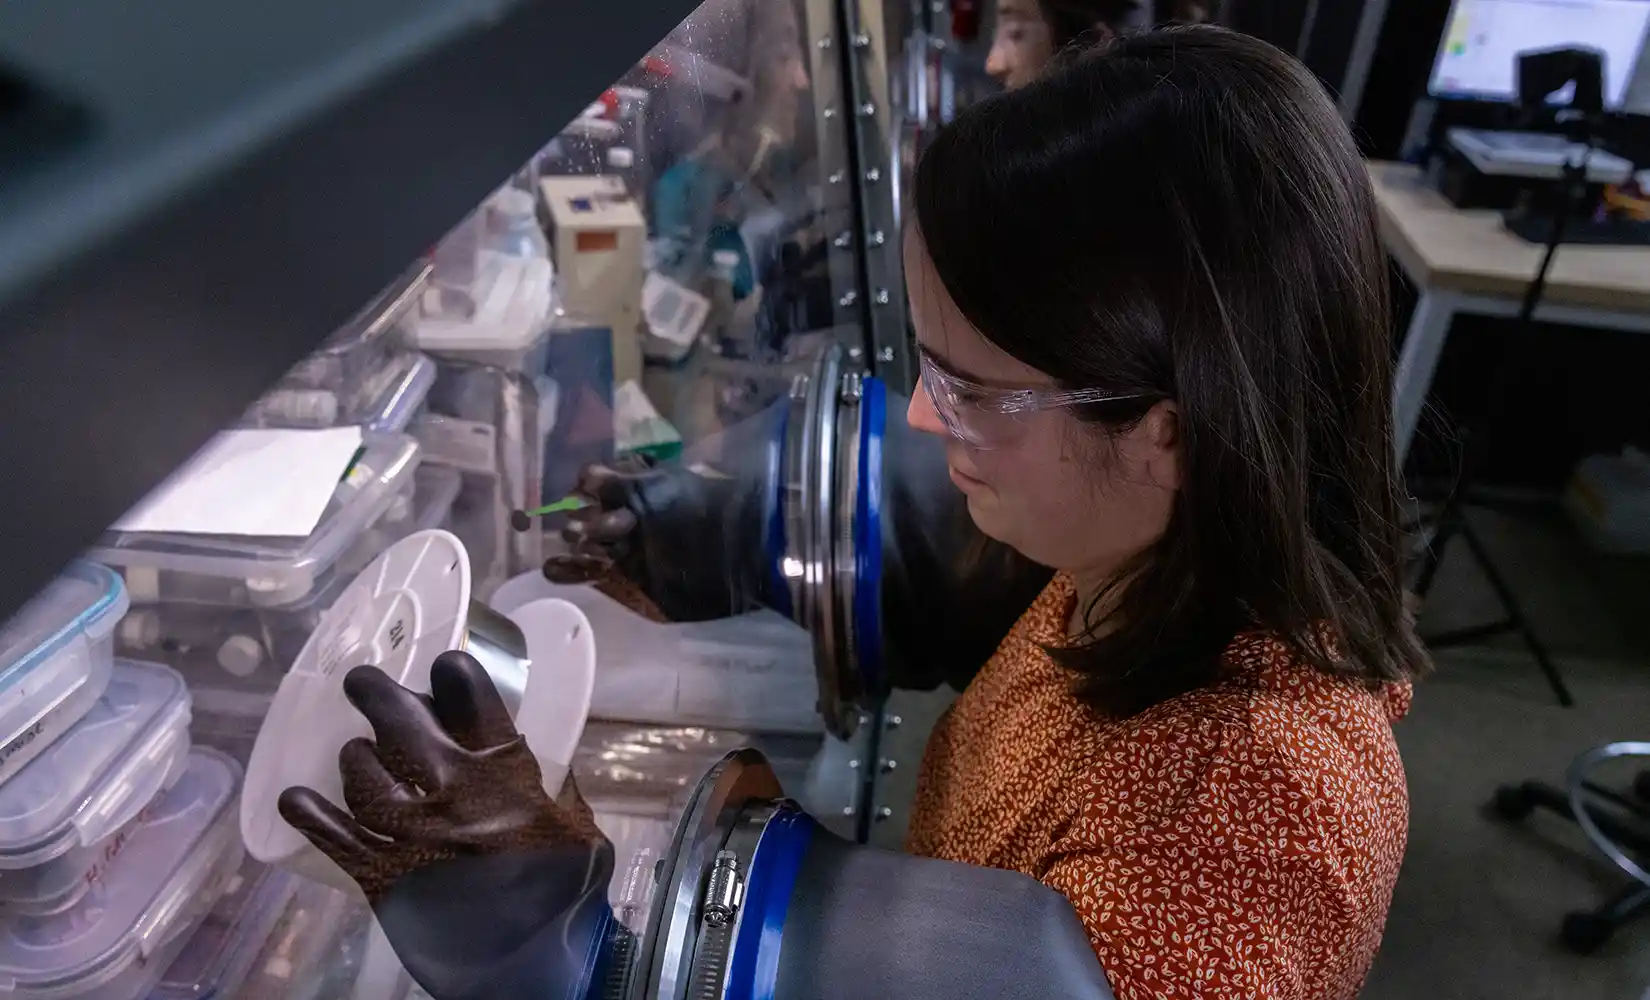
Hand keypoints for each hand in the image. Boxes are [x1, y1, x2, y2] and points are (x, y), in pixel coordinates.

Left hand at [278, 652, 621, 999]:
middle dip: (377, 694)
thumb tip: (529, 756)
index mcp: (507, 775)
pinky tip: (296, 797)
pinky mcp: (382, 877)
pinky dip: (311, 813)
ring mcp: (412, 835)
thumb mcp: (576, 822)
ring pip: (362, 774)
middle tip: (362, 682)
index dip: (452, 671)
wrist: (541, 965)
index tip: (442, 665)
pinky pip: (334, 835)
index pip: (471, 697)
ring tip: (356, 753)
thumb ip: (549, 782)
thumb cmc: (567, 892)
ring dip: (356, 757)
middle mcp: (453, 794)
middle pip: (401, 722)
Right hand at [545, 456, 770, 621]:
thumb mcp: (662, 492)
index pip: (597, 486)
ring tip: (572, 547)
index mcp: (639, 492)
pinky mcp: (632, 582)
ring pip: (587, 547)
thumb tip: (583, 479)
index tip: (583, 492)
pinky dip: (571, 572)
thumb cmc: (703, 513)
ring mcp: (630, 552)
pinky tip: (553, 569)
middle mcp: (631, 520)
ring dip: (571, 548)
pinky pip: (594, 576)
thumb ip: (621, 485)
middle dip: (584, 521)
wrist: (743, 556)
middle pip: (590, 517)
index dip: (588, 489)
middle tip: (587, 529)